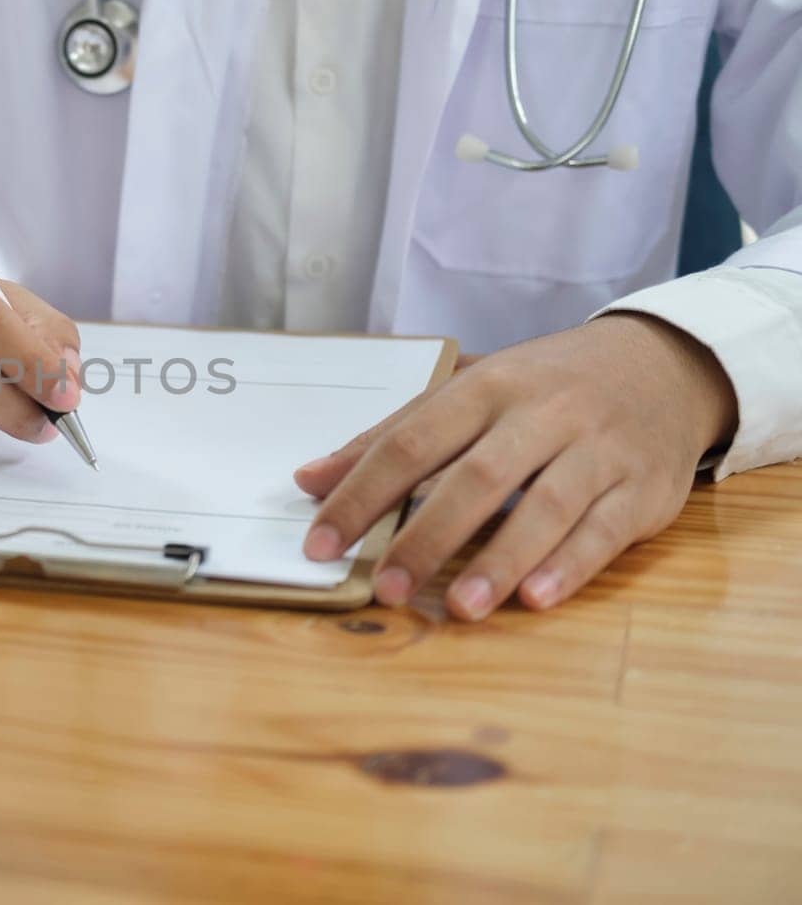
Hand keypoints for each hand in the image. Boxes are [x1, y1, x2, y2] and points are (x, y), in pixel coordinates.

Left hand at [295, 314, 737, 620]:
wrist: (662, 363)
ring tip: (459, 607)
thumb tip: (308, 480)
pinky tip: (535, 598)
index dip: (361, 494)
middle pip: (476, 477)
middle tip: (385, 587)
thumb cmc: (543, 387)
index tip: (320, 543)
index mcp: (485, 388)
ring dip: (499, 561)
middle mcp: (542, 415)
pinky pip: (605, 530)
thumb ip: (390, 437)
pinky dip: (569, 565)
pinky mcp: (643, 489)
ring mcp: (597, 451)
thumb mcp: (467, 393)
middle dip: (425, 536)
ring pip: (546, 507)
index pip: (410, 443)